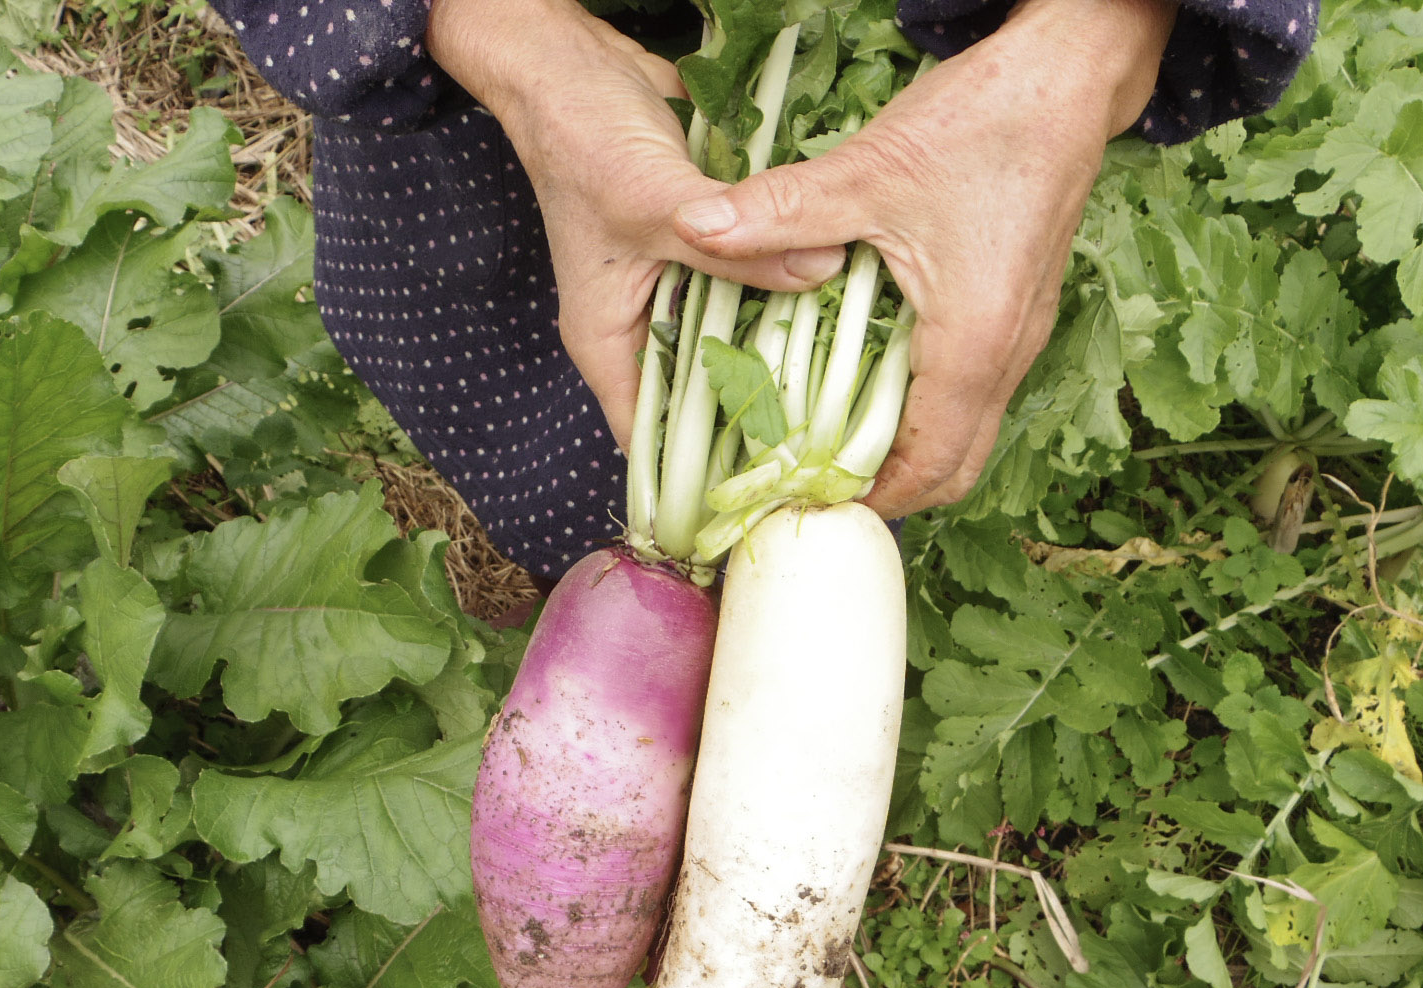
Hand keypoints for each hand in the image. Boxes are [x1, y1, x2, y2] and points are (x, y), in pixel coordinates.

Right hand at [427, 0, 845, 445]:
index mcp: (608, 343)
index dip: (702, 469)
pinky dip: (785, 288)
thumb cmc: (582, 140)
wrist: (572, 64)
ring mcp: (676, 289)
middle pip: (705, 396)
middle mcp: (641, 326)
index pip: (650, 437)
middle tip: (830, 433)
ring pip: (736, 339)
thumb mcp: (657, 204)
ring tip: (850, 377)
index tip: (770, 488)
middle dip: (759, 408)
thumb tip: (822, 272)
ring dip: (782, 344)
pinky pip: (752, 285)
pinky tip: (839, 304)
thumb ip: (736, 247)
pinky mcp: (708, 251)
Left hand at [672, 0, 1176, 517]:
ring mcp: (1018, 339)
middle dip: (886, 493)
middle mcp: (1006, 357)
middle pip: (954, 472)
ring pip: (965, 436)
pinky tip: (864, 385)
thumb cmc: (982, 121)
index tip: (803, 506)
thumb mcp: (868, 168)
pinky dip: (921, 413)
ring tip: (826, 448)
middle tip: (810, 488)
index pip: (926, 468)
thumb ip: (779, 208)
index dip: (866, 500)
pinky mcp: (1015, 316)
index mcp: (973, 345)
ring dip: (903, 454)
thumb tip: (694, 226)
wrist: (1067, 75)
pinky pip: (971, 395)